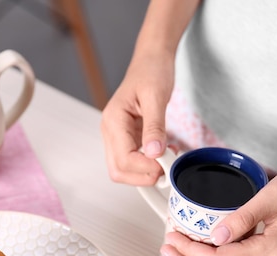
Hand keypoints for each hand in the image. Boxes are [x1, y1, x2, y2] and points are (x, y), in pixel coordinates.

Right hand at [100, 50, 174, 185]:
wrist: (151, 60)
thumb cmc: (151, 71)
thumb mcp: (156, 96)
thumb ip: (155, 127)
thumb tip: (155, 153)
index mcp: (113, 120)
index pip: (123, 159)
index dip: (145, 168)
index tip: (166, 164)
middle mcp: (110, 130)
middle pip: (118, 170)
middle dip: (142, 176)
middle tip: (166, 168)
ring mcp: (116, 136)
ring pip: (123, 169)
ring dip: (145, 172)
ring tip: (166, 159)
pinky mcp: (126, 137)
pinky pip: (132, 160)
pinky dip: (147, 164)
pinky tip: (163, 154)